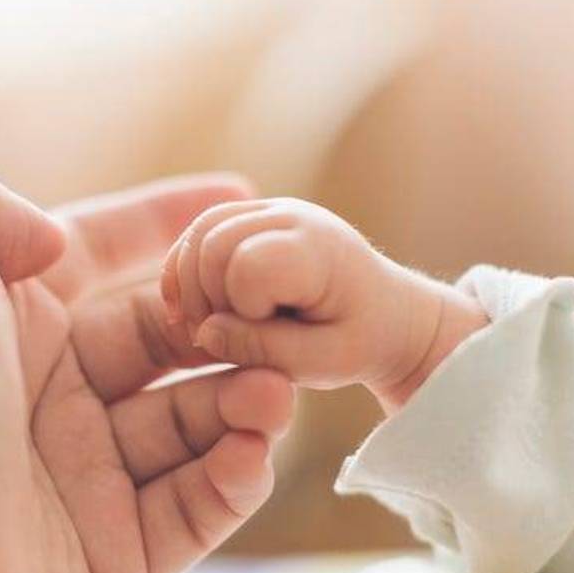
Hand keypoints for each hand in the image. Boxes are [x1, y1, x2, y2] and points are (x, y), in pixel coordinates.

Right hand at [159, 197, 486, 410]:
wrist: (387, 313)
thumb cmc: (361, 341)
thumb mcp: (324, 364)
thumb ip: (265, 351)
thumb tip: (205, 332)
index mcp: (318, 251)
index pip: (247, 267)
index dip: (241, 311)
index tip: (266, 338)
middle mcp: (292, 215)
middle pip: (212, 243)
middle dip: (206, 299)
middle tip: (225, 340)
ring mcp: (269, 209)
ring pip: (198, 232)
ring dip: (191, 285)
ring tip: (212, 325)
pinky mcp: (251, 216)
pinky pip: (198, 230)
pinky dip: (187, 270)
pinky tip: (194, 308)